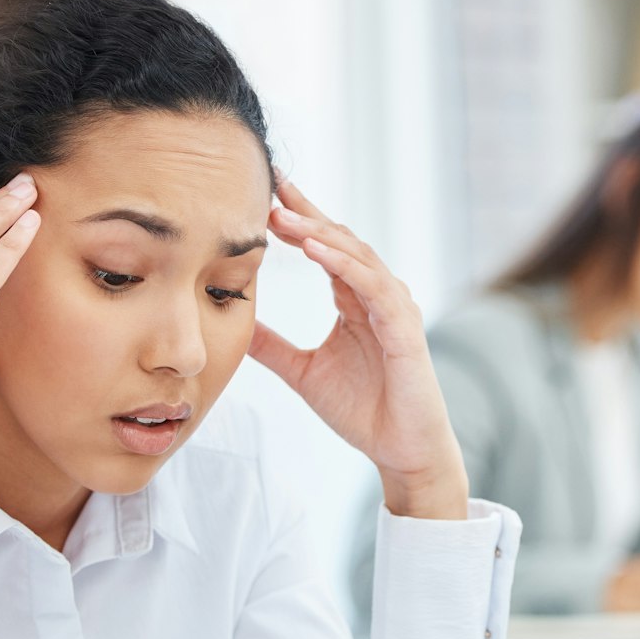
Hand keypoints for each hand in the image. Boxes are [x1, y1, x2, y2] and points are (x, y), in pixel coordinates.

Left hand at [249, 179, 468, 520]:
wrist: (402, 451)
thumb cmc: (364, 411)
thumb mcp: (303, 372)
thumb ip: (272, 345)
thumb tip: (234, 323)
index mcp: (355, 300)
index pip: (325, 247)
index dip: (299, 219)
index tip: (266, 192)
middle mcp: (377, 295)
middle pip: (340, 241)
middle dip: (305, 214)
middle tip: (269, 188)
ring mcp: (394, 308)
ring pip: (355, 256)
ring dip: (318, 233)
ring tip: (280, 216)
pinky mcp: (405, 328)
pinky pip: (373, 286)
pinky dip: (344, 265)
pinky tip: (315, 250)